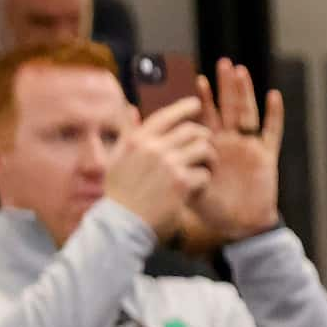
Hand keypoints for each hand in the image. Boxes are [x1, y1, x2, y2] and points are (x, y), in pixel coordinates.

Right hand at [102, 95, 214, 238]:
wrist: (122, 222)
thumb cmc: (119, 192)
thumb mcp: (116, 157)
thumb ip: (127, 132)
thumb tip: (131, 108)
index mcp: (137, 139)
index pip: (165, 116)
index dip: (184, 107)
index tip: (196, 105)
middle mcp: (153, 147)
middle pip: (191, 131)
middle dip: (203, 138)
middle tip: (207, 148)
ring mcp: (168, 164)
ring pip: (203, 149)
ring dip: (210, 159)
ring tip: (208, 168)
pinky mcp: (181, 183)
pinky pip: (205, 174)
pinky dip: (205, 181)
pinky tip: (199, 188)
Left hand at [189, 59, 285, 241]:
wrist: (240, 227)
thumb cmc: (212, 209)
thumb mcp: (184, 184)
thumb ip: (172, 164)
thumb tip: (156, 151)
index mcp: (211, 147)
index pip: (206, 117)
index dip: (204, 98)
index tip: (197, 79)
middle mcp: (230, 142)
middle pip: (229, 108)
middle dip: (226, 86)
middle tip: (223, 63)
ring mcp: (249, 147)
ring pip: (248, 114)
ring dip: (245, 93)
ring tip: (241, 72)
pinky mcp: (266, 157)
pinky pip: (271, 132)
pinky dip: (274, 115)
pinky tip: (273, 96)